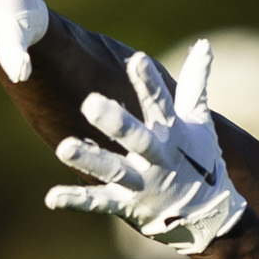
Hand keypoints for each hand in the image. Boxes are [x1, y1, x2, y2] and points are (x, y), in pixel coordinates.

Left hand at [44, 40, 246, 254]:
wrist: (208, 215)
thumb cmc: (199, 159)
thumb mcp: (200, 121)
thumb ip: (196, 81)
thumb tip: (203, 43)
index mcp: (173, 133)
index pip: (161, 103)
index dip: (149, 82)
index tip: (137, 59)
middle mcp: (158, 158)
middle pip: (137, 138)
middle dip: (116, 122)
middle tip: (90, 102)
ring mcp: (142, 184)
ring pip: (114, 170)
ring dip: (90, 160)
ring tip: (64, 148)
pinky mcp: (127, 206)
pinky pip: (99, 203)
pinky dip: (76, 201)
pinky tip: (51, 198)